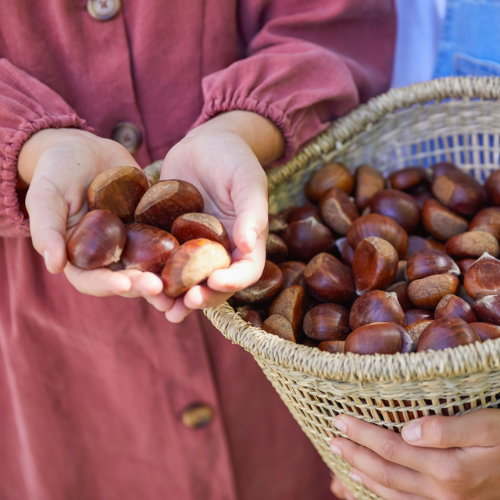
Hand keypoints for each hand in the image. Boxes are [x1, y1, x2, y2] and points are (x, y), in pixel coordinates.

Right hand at [20, 128, 164, 300]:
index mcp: (79, 256)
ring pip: (150, 266)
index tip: (125, 285)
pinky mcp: (151, 227)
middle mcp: (108, 255)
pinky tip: (193, 252)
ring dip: (164, 275)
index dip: (106, 285)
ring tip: (180, 280)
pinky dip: (179, 250)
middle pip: (126, 279)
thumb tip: (53, 266)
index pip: (91, 280)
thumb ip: (47, 229)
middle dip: (142, 285)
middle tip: (160, 287)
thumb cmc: (57, 171)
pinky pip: (166, 241)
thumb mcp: (46, 195)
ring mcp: (132, 242)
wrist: (85, 149)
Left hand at [157, 110, 283, 321]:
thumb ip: (252, 211)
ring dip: (174, 296)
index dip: (234, 281)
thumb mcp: (247, 179)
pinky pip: (162, 261)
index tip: (215, 281)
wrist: (204, 144)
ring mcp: (193, 247)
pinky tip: (139, 282)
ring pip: (187, 280)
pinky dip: (153, 275)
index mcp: (246, 241)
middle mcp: (220, 250)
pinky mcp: (169, 238)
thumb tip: (249, 245)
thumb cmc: (233, 158)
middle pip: (215, 284)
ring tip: (160, 306)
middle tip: (185, 303)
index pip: (246, 270)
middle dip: (201, 297)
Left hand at [329, 410, 499, 499]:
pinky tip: (370, 487)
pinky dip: (382, 497)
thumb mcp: (487, 427)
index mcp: (447, 469)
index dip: (362, 434)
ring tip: (342, 461)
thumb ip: (445, 429)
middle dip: (354, 454)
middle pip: (385, 473)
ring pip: (391, 494)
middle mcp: (442, 493)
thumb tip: (406, 431)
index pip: (390, 448)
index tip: (340, 419)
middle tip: (333, 437)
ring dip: (363, 477)